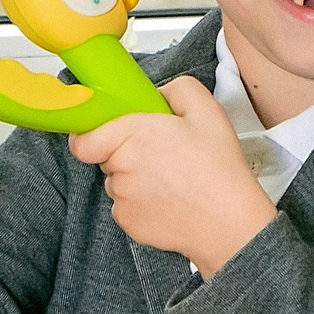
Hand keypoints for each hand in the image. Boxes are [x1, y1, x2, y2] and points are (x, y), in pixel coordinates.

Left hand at [69, 77, 275, 274]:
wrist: (229, 223)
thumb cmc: (219, 169)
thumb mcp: (209, 112)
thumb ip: (178, 90)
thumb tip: (158, 93)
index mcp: (133, 135)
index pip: (84, 139)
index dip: (94, 136)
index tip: (111, 136)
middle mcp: (120, 167)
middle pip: (108, 158)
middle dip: (128, 155)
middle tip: (164, 157)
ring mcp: (122, 198)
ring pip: (119, 184)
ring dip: (137, 181)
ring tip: (174, 183)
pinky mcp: (128, 223)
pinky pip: (127, 208)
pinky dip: (143, 205)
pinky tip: (171, 202)